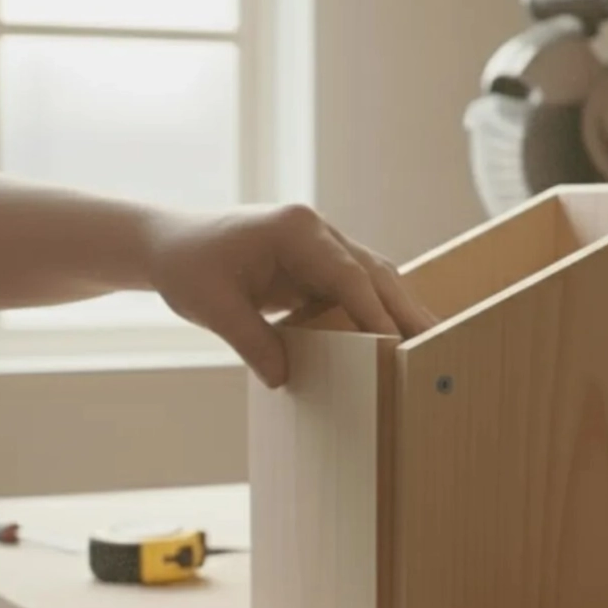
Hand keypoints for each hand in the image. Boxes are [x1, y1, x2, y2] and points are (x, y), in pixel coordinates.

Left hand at [146, 203, 436, 387]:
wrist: (169, 245)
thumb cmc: (186, 266)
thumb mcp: (213, 307)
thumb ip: (252, 342)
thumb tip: (286, 379)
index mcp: (294, 229)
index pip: (348, 273)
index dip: (375, 311)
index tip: (398, 344)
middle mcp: (315, 231)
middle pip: (373, 270)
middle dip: (404, 307)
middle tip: (438, 342)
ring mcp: (318, 245)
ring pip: (371, 277)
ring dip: (396, 309)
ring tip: (426, 344)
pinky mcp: (314, 264)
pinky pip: (352, 288)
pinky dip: (372, 311)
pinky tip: (390, 337)